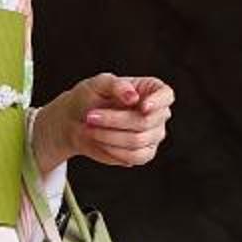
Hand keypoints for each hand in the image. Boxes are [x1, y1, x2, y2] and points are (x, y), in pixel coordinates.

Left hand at [31, 73, 175, 175]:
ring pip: (138, 140)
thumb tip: (133, 98)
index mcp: (151, 90)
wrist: (75, 121)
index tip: (142, 107)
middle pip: (147, 121)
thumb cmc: (89, 97)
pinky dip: (114, 150)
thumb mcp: (97, 84)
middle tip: (90, 116)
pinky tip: (99, 141)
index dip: (158, 102)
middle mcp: (157, 113)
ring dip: (110, 136)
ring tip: (90, 129)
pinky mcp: (144, 153)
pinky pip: (135, 157)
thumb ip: (116, 85)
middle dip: (115, 120)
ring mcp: (153, 135)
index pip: (166, 96)